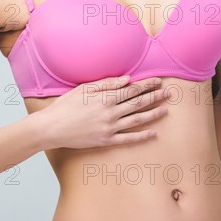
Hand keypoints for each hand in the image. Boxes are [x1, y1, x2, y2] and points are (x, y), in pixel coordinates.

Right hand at [38, 76, 169, 149]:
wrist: (52, 127)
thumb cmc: (65, 106)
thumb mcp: (83, 89)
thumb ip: (106, 84)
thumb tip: (126, 80)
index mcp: (105, 98)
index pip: (132, 89)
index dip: (147, 85)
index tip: (158, 81)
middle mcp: (110, 112)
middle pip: (138, 103)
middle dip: (155, 97)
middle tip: (168, 93)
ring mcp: (109, 127)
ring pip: (137, 119)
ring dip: (153, 114)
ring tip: (165, 110)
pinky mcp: (106, 140)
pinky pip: (128, 138)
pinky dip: (142, 136)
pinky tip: (153, 133)